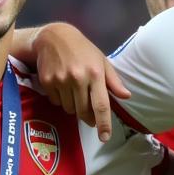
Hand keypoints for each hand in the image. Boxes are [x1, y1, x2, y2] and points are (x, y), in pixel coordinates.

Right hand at [33, 22, 129, 142]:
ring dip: (74, 107)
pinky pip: (56, 102)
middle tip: (90, 117)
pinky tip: (63, 87)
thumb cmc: (83, 50)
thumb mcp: (101, 61)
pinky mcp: (47, 81)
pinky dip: (61, 100)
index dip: (104, 124)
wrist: (53, 36)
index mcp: (95, 74)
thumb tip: (126, 96)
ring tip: (75, 93)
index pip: (101, 105)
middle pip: (83, 112)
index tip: (105, 138)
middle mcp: (78, 78)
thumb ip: (113, 81)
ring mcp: (60, 80)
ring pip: (69, 109)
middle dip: (88, 118)